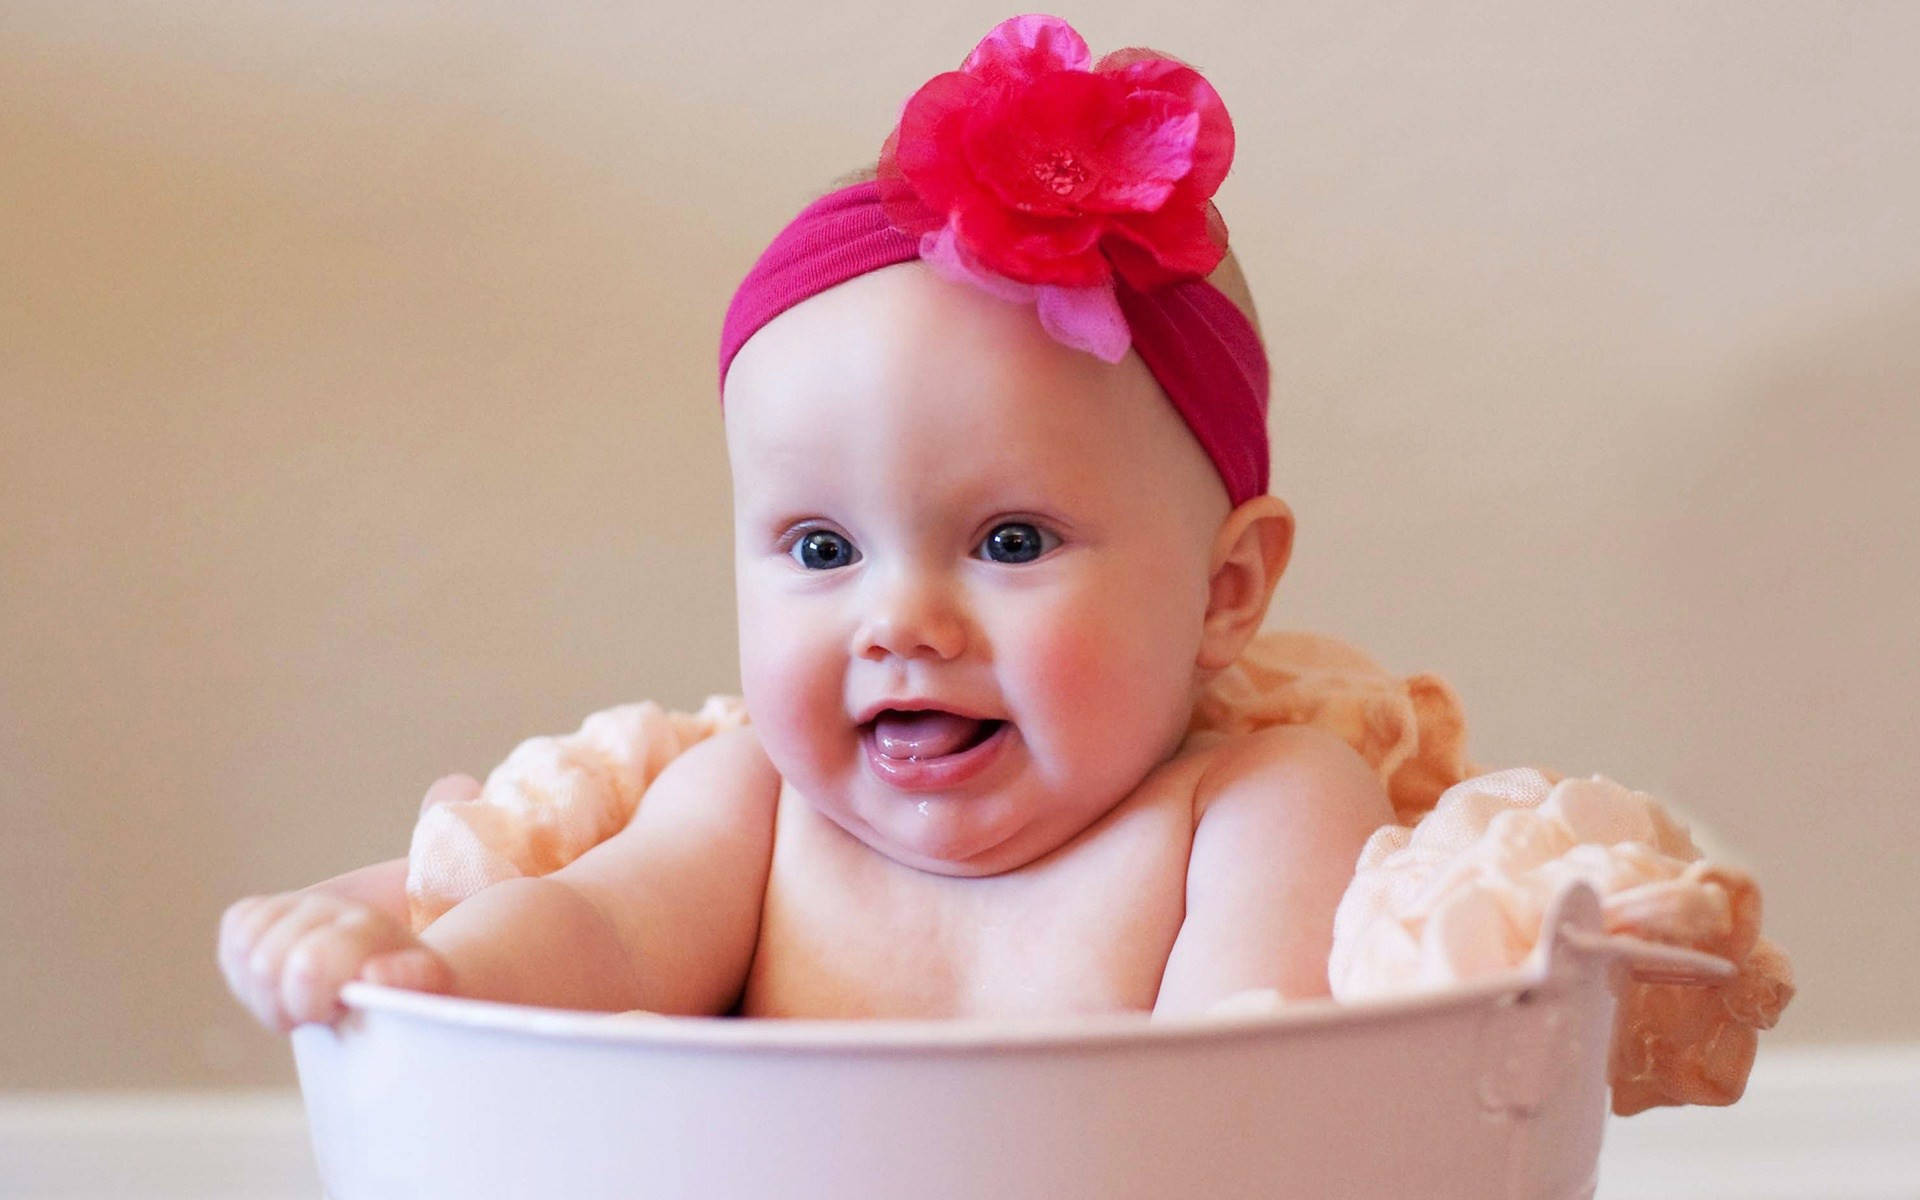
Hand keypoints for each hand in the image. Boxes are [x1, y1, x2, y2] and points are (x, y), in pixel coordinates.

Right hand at [218, 890, 452, 1030]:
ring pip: (245, 946)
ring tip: (296, 998)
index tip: (330, 1013)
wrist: (393, 964)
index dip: (306, 1001)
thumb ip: (407, 981)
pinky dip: (242, 963)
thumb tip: (373, 975)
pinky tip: (275, 979)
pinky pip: (235, 928)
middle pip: (265, 964)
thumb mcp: (427, 988)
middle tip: (314, 1011)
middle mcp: (331, 907)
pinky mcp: (271, 908)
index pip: (309, 961)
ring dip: (261, 988)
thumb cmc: (407, 988)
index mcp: (370, 928)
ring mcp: (299, 904)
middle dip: (282, 1003)